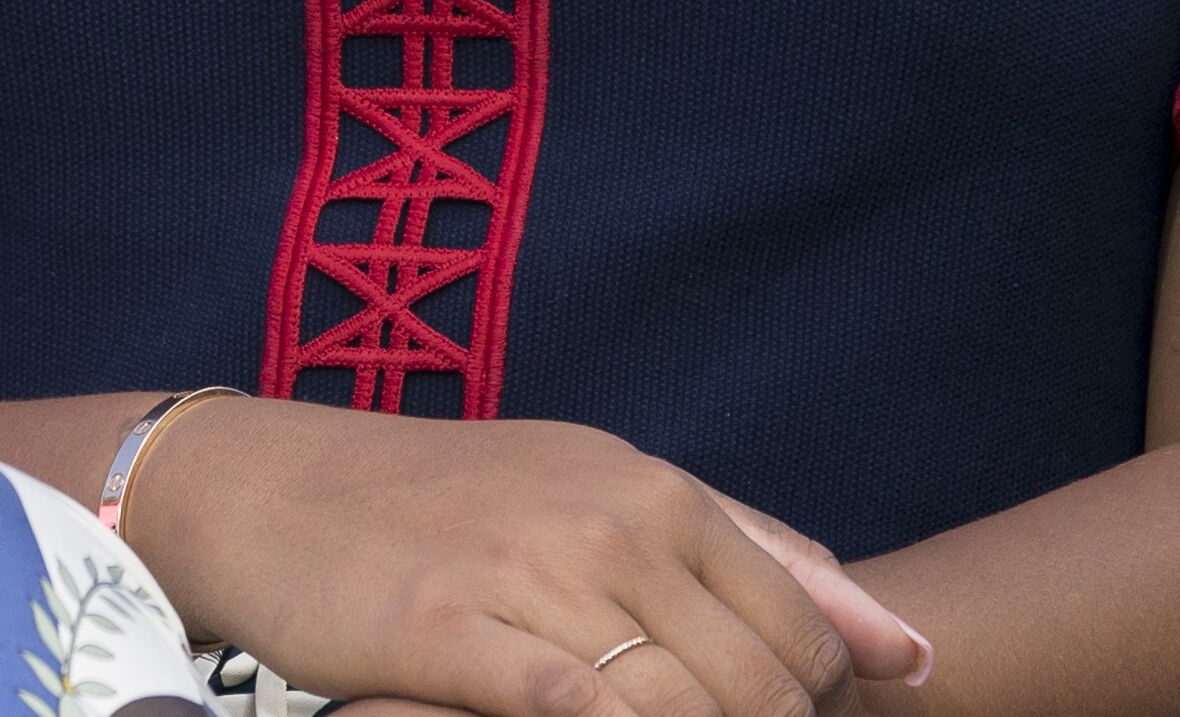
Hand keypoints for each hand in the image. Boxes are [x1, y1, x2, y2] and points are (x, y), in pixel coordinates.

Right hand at [128, 397, 931, 716]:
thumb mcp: (604, 492)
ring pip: (676, 704)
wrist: (278, 488)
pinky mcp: (452, 631)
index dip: (822, 702)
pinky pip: (572, 713)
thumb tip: (901, 641)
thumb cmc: (451, 500)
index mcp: (652, 486)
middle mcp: (605, 519)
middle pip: (753, 680)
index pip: (801, 621)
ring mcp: (529, 573)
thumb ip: (750, 555)